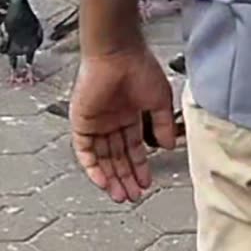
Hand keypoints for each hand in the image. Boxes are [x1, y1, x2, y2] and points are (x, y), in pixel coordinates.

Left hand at [70, 47, 175, 202]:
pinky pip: (85, 151)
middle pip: (117, 157)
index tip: (147, 183)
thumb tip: (168, 147)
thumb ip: (162, 125)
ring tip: (121, 195)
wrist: (118, 54)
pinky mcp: (81, 123)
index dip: (140, 167)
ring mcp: (96, 123)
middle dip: (126, 178)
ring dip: (111, 178)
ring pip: (102, 158)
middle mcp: (111, 121)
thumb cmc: (140, 69)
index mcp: (130, 115)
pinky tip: (104, 181)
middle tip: (133, 197)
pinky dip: (93, 168)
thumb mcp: (160, 101)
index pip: (133, 148)